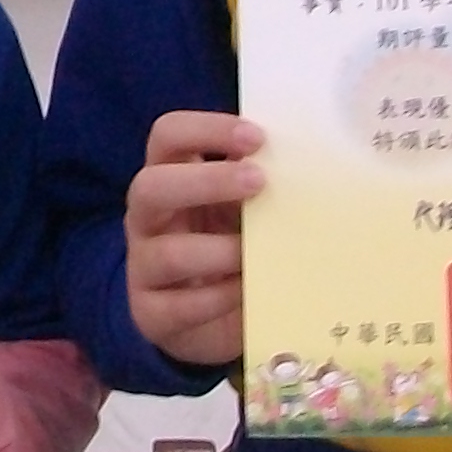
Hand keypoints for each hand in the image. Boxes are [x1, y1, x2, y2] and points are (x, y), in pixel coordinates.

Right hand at [125, 112, 264, 368]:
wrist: (209, 322)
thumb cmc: (231, 249)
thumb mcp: (241, 211)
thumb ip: (256, 187)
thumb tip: (308, 164)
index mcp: (169, 178)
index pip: (167, 136)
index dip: (206, 130)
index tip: (256, 138)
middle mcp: (147, 219)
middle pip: (150, 186)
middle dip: (206, 182)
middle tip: (259, 182)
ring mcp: (143, 267)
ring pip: (166, 253)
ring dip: (220, 252)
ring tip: (257, 255)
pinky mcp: (150, 314)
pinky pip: (180, 306)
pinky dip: (220, 300)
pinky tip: (248, 294)